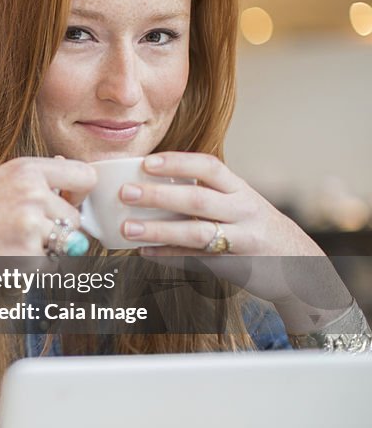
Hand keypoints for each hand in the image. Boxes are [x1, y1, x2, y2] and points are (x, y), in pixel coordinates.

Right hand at [0, 156, 96, 302]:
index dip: (81, 194)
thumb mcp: (0, 181)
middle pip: (75, 219)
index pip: (84, 176)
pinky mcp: (28, 254)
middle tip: (23, 232)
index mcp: (27, 169)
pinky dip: (33, 265)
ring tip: (11, 243)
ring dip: (47, 248)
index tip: (68, 202)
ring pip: (65, 243)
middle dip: (58, 230)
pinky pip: (49, 263)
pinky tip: (5, 256)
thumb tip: (78, 174)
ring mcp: (31, 224)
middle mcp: (33, 192)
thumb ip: (37, 179)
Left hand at [116, 152, 350, 329]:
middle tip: (126, 193)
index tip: (146, 163)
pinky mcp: (237, 265)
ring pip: (196, 233)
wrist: (302, 266)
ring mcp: (243, 239)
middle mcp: (244, 210)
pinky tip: (145, 253)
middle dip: (159, 195)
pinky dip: (169, 256)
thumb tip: (152, 186)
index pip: (209, 166)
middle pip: (198, 199)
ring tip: (127, 229)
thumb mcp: (240, 204)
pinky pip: (197, 260)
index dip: (177, 162)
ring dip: (158, 231)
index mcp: (240, 189)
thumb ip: (206, 195)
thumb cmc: (257, 229)